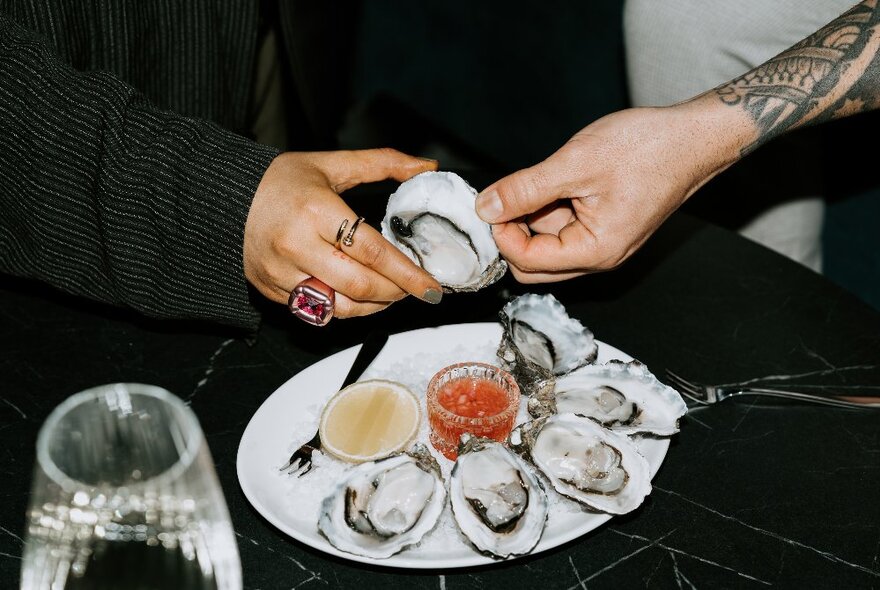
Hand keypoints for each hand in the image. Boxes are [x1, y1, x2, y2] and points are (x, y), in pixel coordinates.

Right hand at [244, 148, 442, 317]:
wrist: (224, 198)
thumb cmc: (280, 181)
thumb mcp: (331, 164)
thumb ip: (383, 163)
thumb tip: (426, 166)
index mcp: (316, 211)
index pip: (373, 252)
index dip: (407, 273)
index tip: (430, 286)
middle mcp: (297, 246)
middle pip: (360, 285)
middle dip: (396, 292)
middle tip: (415, 289)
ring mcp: (282, 273)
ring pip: (341, 307)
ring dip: (374, 307)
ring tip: (391, 294)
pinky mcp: (272, 290)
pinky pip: (318, 311)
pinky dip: (346, 309)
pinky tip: (360, 297)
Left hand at [475, 102, 749, 281]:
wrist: (693, 136)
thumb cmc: (648, 148)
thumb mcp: (575, 164)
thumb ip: (525, 189)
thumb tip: (485, 207)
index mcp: (595, 251)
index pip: (526, 262)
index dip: (501, 233)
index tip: (492, 201)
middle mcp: (599, 257)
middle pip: (533, 264)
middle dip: (512, 233)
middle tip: (507, 194)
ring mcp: (601, 243)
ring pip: (546, 245)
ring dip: (530, 218)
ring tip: (538, 179)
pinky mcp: (603, 226)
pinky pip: (563, 228)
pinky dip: (547, 208)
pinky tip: (553, 180)